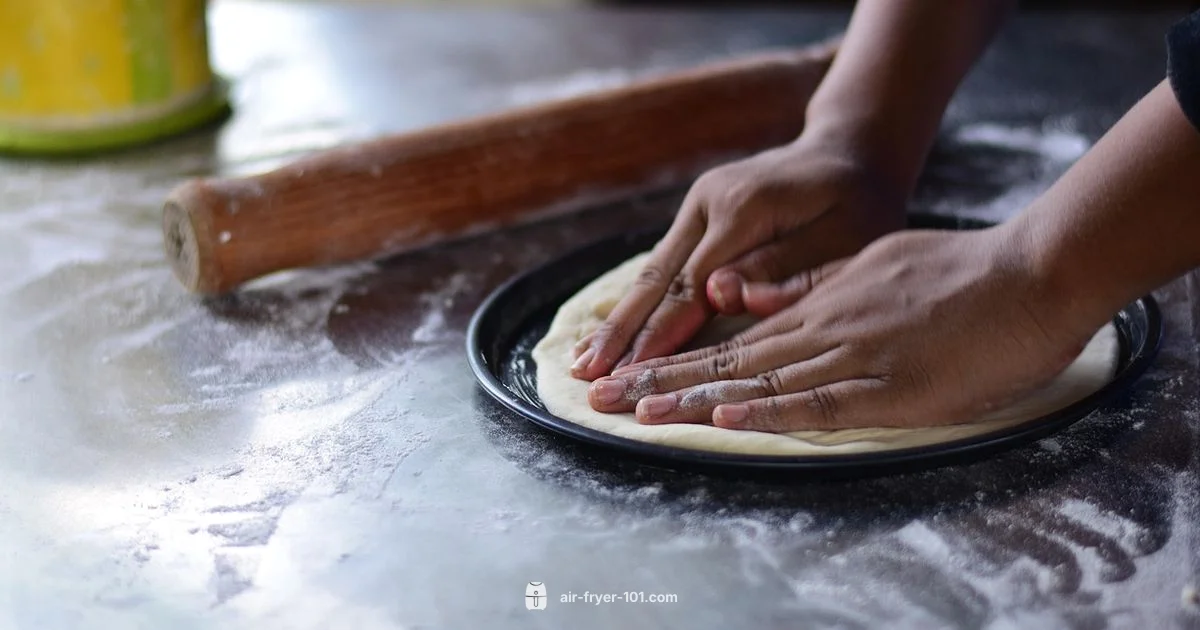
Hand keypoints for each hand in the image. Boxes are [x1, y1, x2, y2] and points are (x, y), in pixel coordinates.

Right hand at [570, 135, 907, 380]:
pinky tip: (613, 333)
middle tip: (588, 376)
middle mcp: (708, 202)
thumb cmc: (857, 204)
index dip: (662, 332)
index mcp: (743, 208)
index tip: (635, 373)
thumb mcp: (841, 237)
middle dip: (622, 331)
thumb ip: (783, 268)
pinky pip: (662, 266)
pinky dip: (637, 303)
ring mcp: (697, 207)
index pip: (692, 284)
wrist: (850, 153)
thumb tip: (720, 295)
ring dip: (617, 320)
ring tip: (584, 362)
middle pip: (657, 278)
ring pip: (651, 272)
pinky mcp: (697, 217)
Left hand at [586, 227, 1109, 430]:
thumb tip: (751, 293)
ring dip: (694, 397)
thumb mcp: (872, 262)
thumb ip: (813, 282)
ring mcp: (854, 354)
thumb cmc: (958, 272)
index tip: (631, 374)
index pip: (733, 338)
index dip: (678, 358)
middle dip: (661, 379)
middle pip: (729, 359)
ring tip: (637, 412)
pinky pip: (821, 401)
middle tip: (602, 398)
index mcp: (820, 302)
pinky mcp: (891, 386)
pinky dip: (772, 409)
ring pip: (760, 379)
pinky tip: (727, 417)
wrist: (1030, 273)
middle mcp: (823, 327)